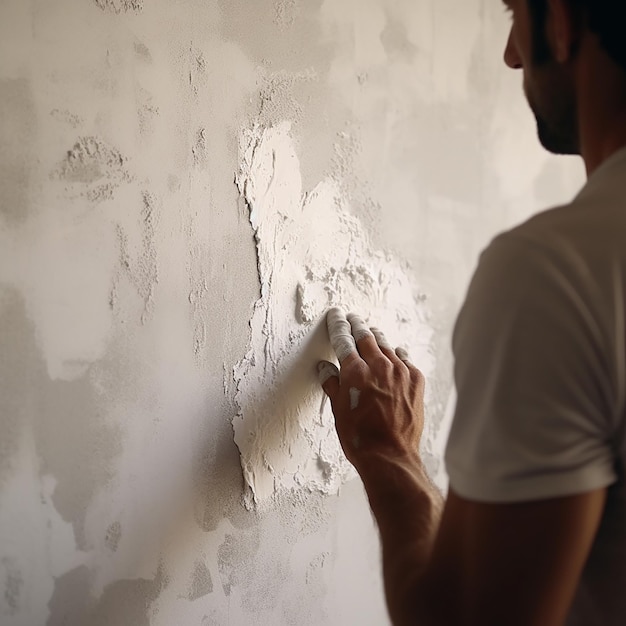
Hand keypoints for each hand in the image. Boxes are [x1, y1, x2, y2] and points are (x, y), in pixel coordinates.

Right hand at [318, 308, 425, 470]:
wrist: (391, 456)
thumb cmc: (361, 438)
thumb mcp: (338, 410)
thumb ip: (332, 384)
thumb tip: (324, 369)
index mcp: (355, 371)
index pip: (343, 340)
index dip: (337, 325)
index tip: (335, 315)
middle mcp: (379, 366)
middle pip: (366, 336)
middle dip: (357, 325)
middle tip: (352, 319)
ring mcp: (400, 372)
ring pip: (386, 346)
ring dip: (376, 338)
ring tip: (371, 333)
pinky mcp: (416, 381)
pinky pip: (405, 360)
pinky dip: (397, 355)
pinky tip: (395, 354)